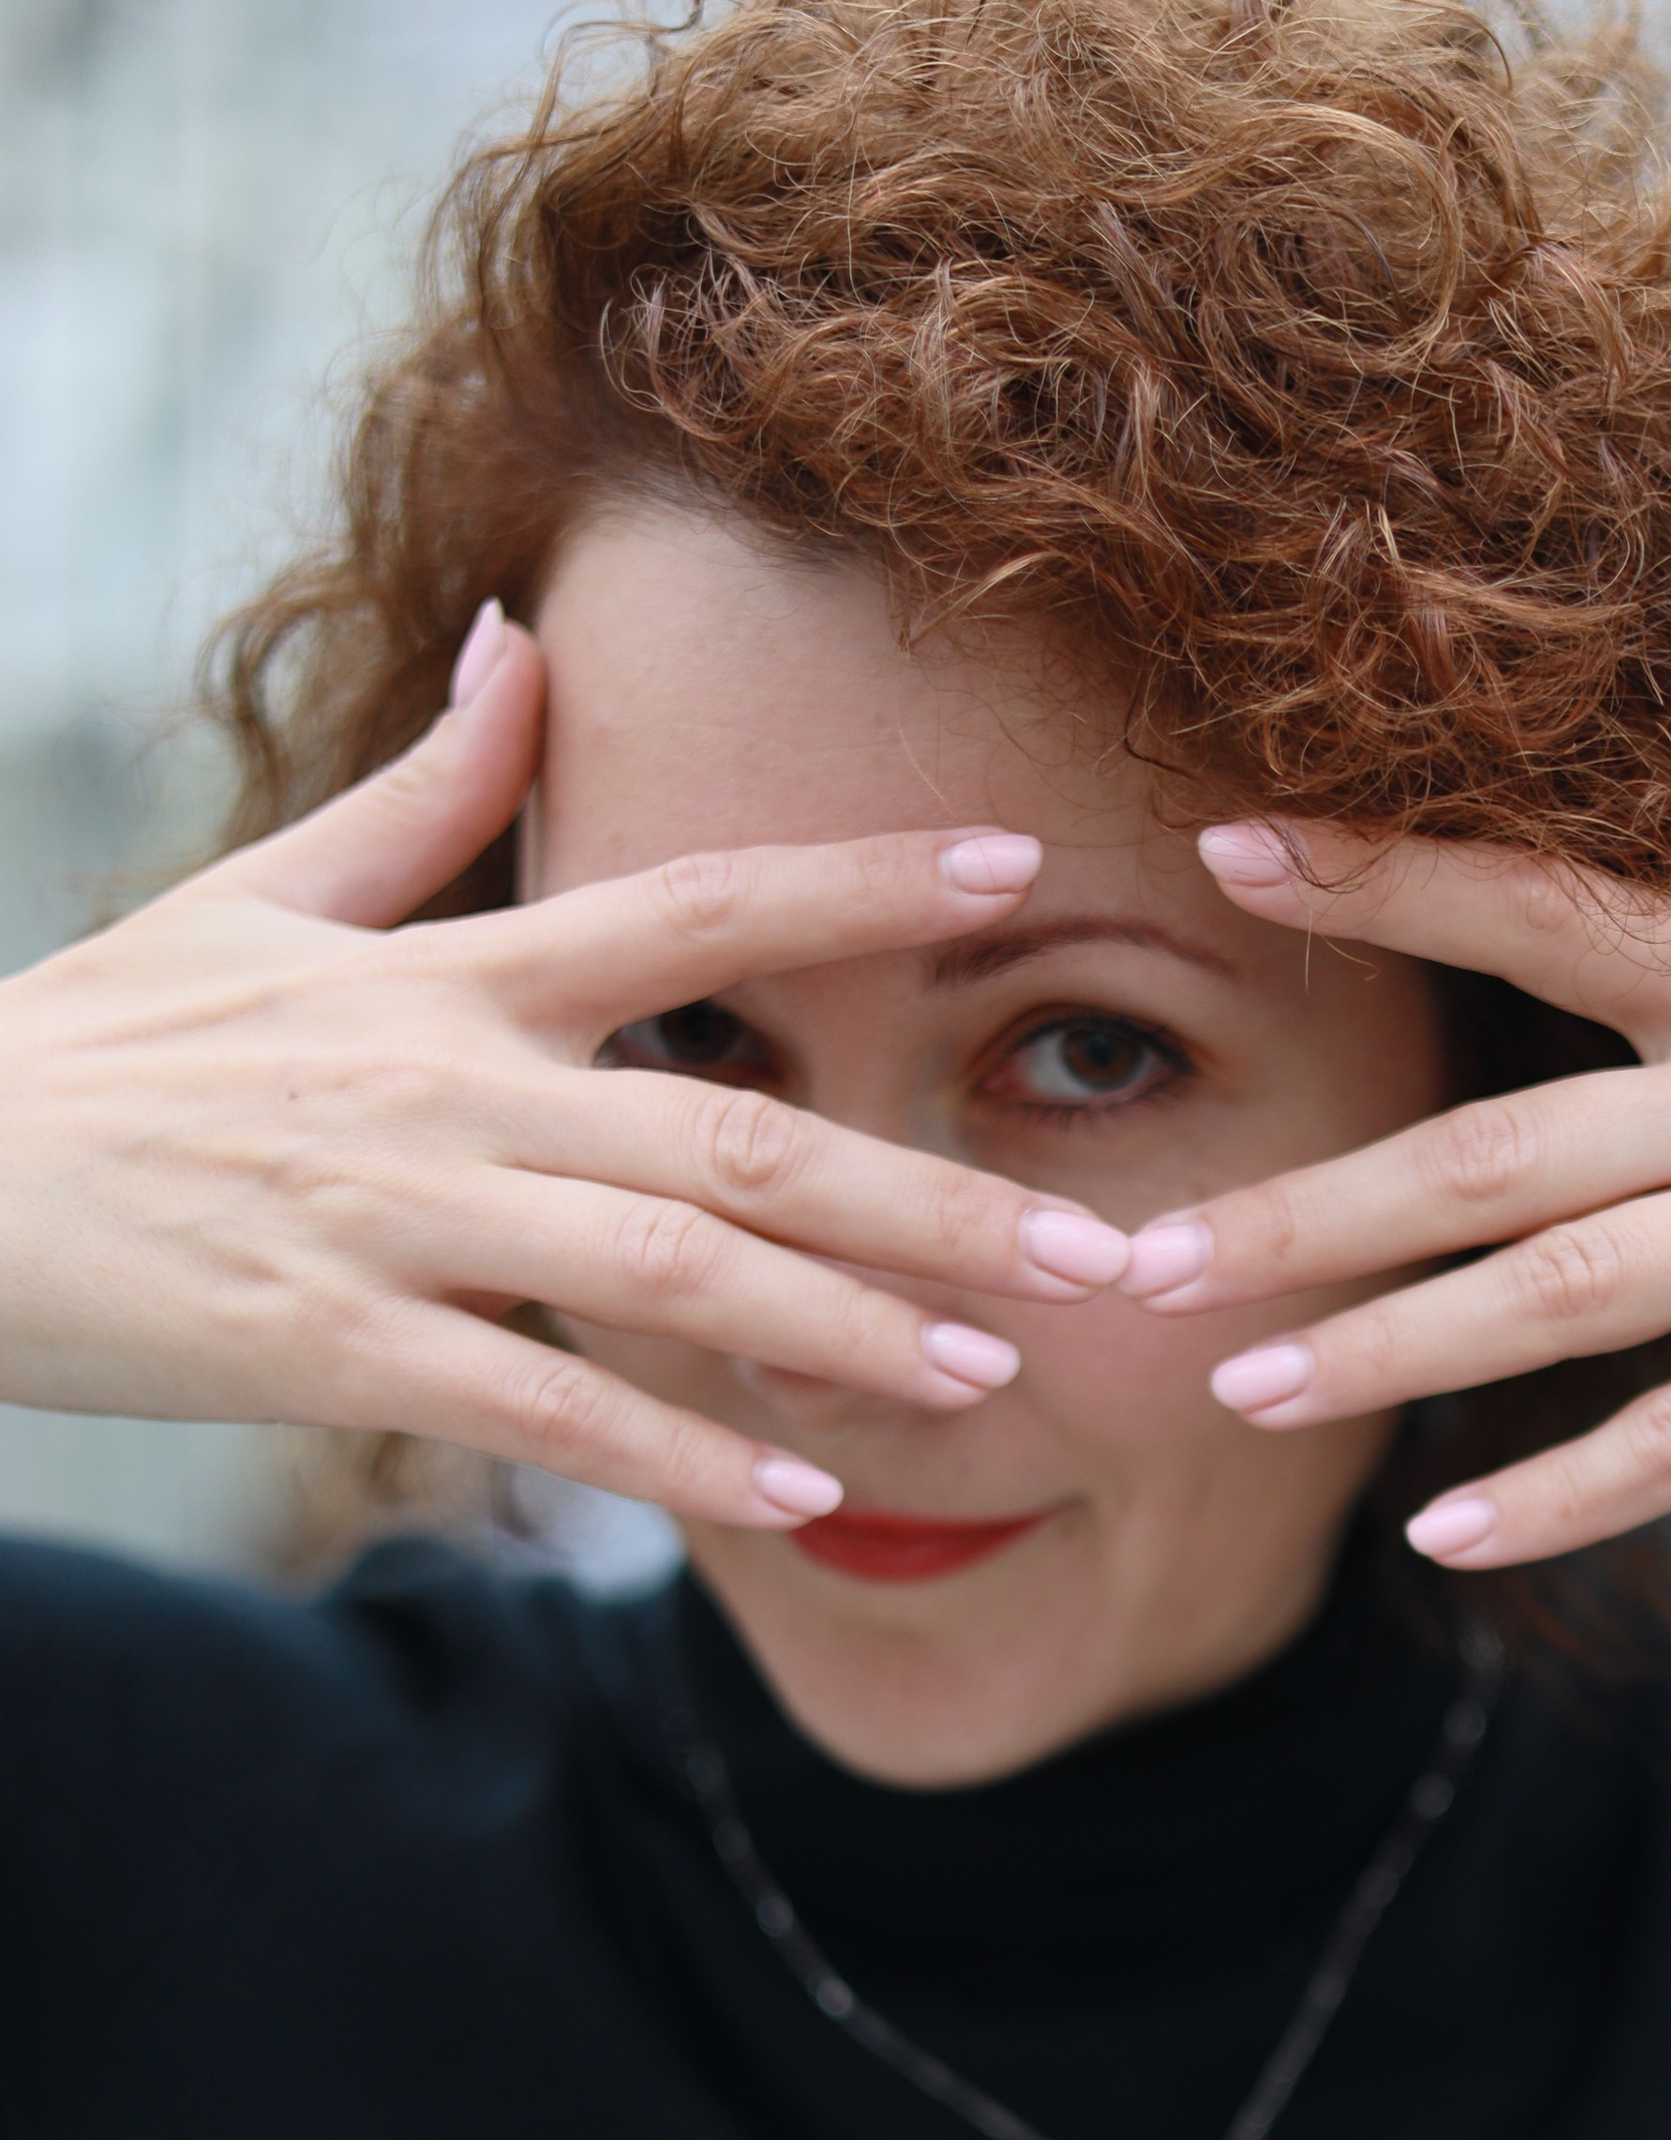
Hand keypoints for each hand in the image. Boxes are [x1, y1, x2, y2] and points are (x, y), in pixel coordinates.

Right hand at [0, 614, 1129, 1525]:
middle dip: (934, 1191)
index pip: (694, 904)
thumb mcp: (257, 895)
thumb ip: (425, 797)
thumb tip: (528, 640)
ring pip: (667, 1269)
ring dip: (843, 1326)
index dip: (861, 882)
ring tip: (994, 1371)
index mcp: (446, 971)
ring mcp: (390, 1214)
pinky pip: (538, 1408)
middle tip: (1101, 1244)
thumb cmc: (100, 1044)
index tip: (1020, 866)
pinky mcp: (325, 1341)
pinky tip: (799, 1499)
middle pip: (737, 1123)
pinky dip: (675, 1454)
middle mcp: (445, 1082)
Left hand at [1119, 826, 1670, 1567]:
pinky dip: (1565, 1496)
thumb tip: (1668, 888)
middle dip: (1313, 1202)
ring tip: (1241, 1392)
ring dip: (1387, 1350)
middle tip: (1150, 1247)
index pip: (1550, 901)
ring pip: (1560, 1292)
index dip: (1386, 877)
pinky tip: (1449, 1543)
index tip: (1228, 851)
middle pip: (1497, 1145)